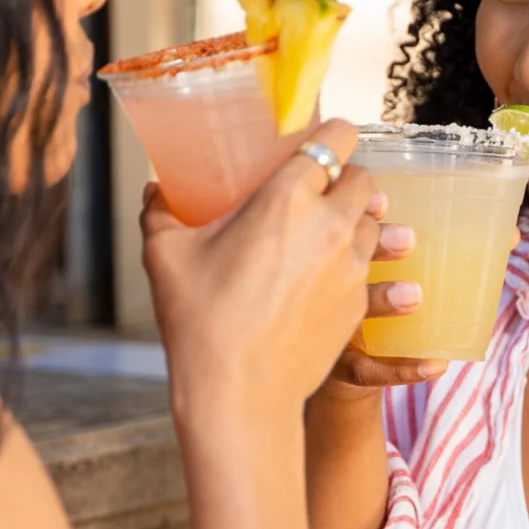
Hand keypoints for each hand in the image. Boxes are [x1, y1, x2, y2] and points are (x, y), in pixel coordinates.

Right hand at [142, 117, 381, 409]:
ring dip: (354, 222)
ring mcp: (351, 267)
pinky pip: (369, 269)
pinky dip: (353, 265)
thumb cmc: (200, 321)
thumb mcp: (165, 255)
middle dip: (344, 180)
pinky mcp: (358, 304)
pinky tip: (323, 279)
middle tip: (313, 194)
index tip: (319, 142)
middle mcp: (329, 225)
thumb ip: (161, 211)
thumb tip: (154, 190)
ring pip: (373, 223)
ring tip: (320, 237)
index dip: (334, 134)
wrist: (238, 394)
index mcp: (287, 197)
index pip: (338, 137)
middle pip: (363, 179)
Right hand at [317, 221, 522, 400]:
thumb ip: (449, 252)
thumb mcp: (401, 268)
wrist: (332, 358)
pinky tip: (437, 365)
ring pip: (353, 311)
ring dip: (384, 300)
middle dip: (377, 245)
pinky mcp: (340, 364)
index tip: (385, 200)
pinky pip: (370, 368)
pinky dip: (404, 368)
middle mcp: (331, 284)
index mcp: (345, 252)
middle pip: (347, 258)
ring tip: (415, 296)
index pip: (351, 223)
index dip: (366, 208)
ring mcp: (333, 325)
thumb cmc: (378, 297)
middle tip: (408, 241)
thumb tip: (511, 234)